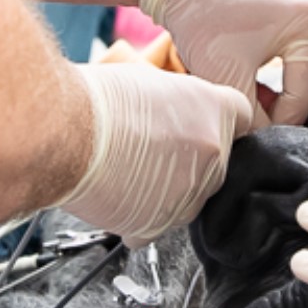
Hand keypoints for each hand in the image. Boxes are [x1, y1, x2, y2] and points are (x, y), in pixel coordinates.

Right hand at [59, 63, 254, 246]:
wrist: (65, 135)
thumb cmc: (99, 103)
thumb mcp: (152, 81)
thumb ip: (182, 101)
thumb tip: (180, 109)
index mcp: (216, 114)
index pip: (241, 117)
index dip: (219, 118)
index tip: (204, 121)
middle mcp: (212, 157)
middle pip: (216, 159)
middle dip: (190, 154)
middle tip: (153, 143)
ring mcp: (188, 196)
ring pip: (189, 194)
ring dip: (167, 185)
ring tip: (128, 165)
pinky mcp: (158, 225)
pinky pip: (158, 223)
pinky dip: (142, 213)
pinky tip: (119, 191)